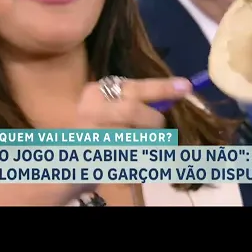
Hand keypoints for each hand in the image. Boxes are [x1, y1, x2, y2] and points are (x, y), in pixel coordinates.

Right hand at [68, 76, 192, 199]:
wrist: (65, 163)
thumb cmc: (95, 130)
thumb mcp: (110, 108)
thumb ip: (136, 101)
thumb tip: (173, 95)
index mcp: (95, 93)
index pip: (134, 87)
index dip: (162, 87)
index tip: (185, 86)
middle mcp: (90, 111)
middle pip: (133, 111)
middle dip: (153, 121)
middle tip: (159, 128)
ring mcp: (89, 135)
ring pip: (133, 138)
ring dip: (147, 145)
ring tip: (143, 148)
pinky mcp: (93, 159)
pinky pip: (129, 162)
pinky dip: (138, 165)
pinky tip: (131, 163)